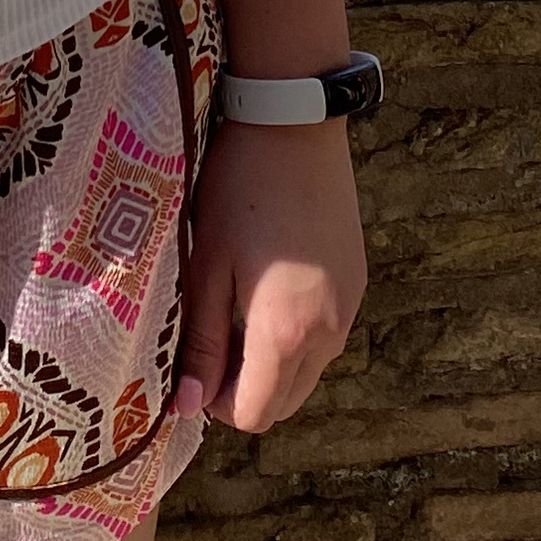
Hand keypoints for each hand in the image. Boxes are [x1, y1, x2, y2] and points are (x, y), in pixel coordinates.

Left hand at [172, 120, 364, 434]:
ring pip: (307, 374)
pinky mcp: (356, 286)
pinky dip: (296, 339)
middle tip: (209, 339)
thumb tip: (184, 406)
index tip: (192, 365)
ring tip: (236, 312)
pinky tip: (268, 290)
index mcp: (285, 334)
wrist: (296, 126)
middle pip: (283, 404)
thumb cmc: (239, 191)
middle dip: (243, 390)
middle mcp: (327, 334)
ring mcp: (348, 311)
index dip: (214, 403)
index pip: (253, 414)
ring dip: (270, 367)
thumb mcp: (206, 266)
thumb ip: (200, 342)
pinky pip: (326, 340)